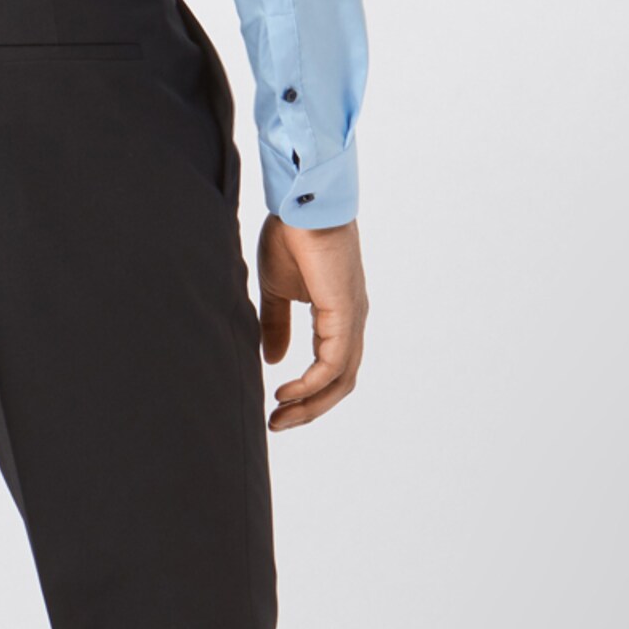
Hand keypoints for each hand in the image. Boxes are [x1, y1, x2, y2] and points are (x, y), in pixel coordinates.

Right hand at [257, 216, 367, 429]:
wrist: (299, 203)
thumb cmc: (290, 236)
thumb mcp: (276, 291)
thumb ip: (277, 326)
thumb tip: (276, 360)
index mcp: (338, 315)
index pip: (331, 368)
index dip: (307, 393)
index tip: (276, 407)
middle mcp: (351, 320)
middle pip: (340, 382)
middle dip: (308, 409)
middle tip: (277, 424)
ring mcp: (352, 317)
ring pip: (340, 379)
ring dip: (310, 404)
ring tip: (279, 417)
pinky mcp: (345, 313)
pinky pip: (333, 363)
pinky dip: (310, 384)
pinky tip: (286, 391)